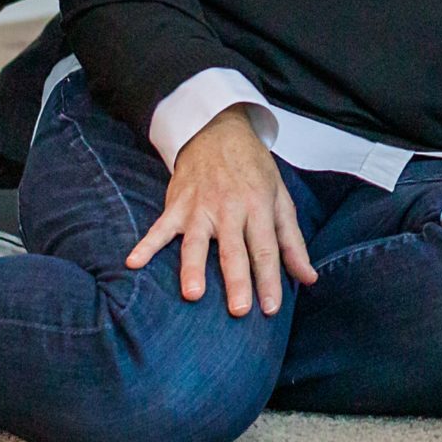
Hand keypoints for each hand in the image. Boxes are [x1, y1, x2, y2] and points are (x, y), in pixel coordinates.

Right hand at [124, 107, 316, 314]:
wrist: (217, 131)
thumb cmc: (252, 169)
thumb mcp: (279, 197)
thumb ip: (292, 241)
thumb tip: (308, 278)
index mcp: (258, 206)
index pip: (265, 248)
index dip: (269, 279)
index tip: (271, 308)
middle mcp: (229, 208)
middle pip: (234, 249)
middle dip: (237, 280)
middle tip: (240, 310)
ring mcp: (200, 207)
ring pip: (196, 242)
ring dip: (193, 267)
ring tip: (193, 294)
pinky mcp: (176, 205)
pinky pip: (159, 228)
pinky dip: (146, 245)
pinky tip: (133, 263)